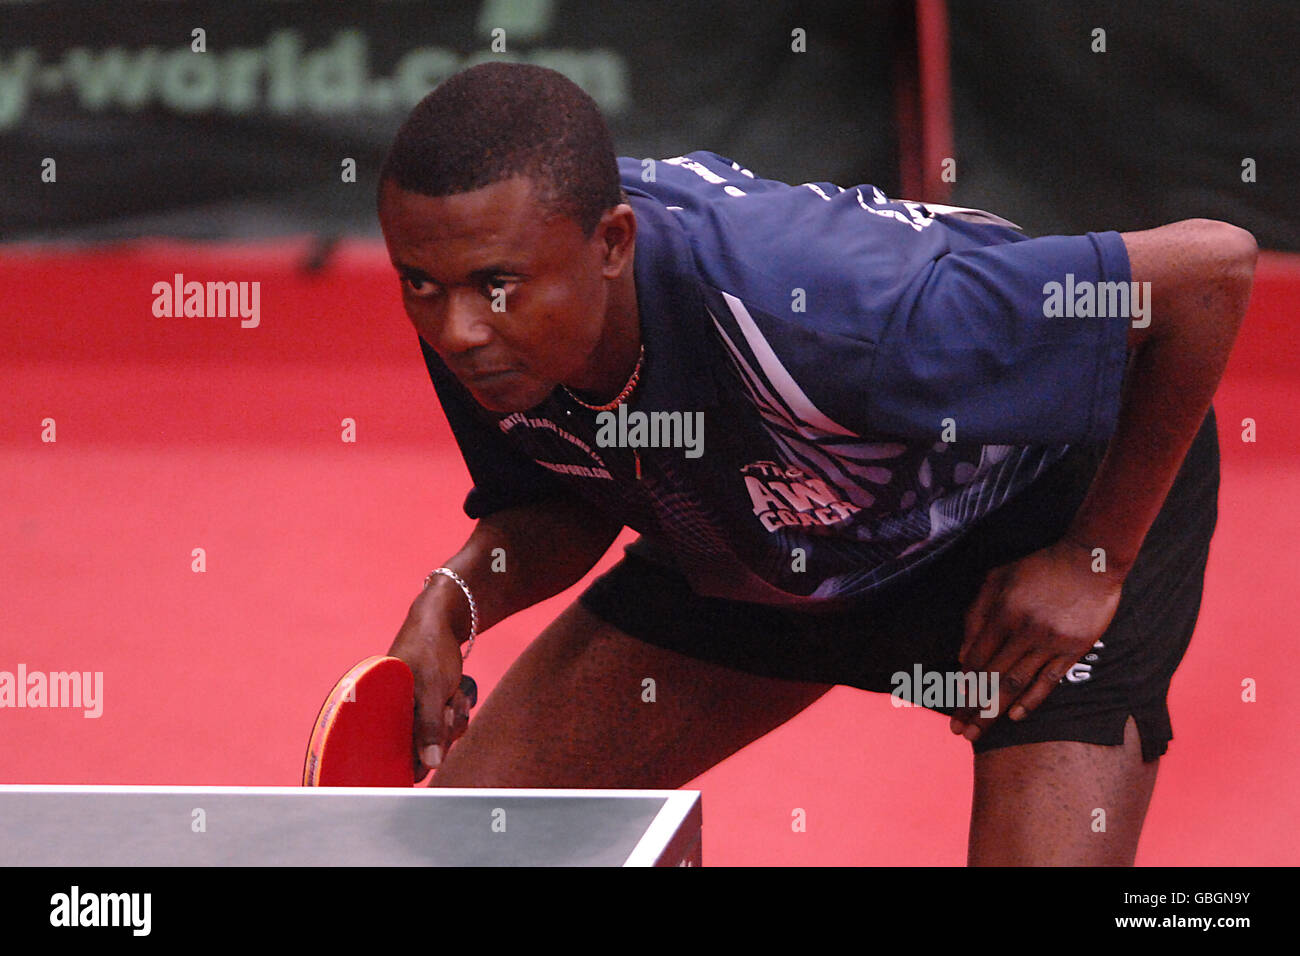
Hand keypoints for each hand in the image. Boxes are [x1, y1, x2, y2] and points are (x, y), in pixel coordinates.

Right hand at [388, 607, 475, 780]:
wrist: (441, 622)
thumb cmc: (429, 651)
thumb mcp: (432, 691)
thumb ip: (430, 728)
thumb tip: (432, 765)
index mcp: (382, 715)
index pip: (395, 758)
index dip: (419, 759)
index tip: (436, 742)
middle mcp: (394, 718)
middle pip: (423, 752)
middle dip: (443, 732)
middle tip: (449, 706)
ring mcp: (412, 714)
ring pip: (439, 739)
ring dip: (453, 720)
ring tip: (452, 696)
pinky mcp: (427, 710)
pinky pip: (447, 726)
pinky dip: (456, 713)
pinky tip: (456, 695)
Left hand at [949, 538, 1125, 741]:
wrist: (1090, 561)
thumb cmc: (1037, 567)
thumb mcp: (997, 578)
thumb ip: (976, 614)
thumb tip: (962, 656)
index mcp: (1004, 612)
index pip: (978, 658)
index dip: (964, 683)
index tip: (954, 702)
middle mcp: (1025, 631)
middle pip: (993, 678)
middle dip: (972, 708)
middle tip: (958, 731)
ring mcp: (1051, 642)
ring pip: (1017, 684)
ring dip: (995, 712)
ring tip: (979, 732)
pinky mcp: (1074, 649)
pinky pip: (1049, 681)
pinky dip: (1031, 701)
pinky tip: (1015, 717)